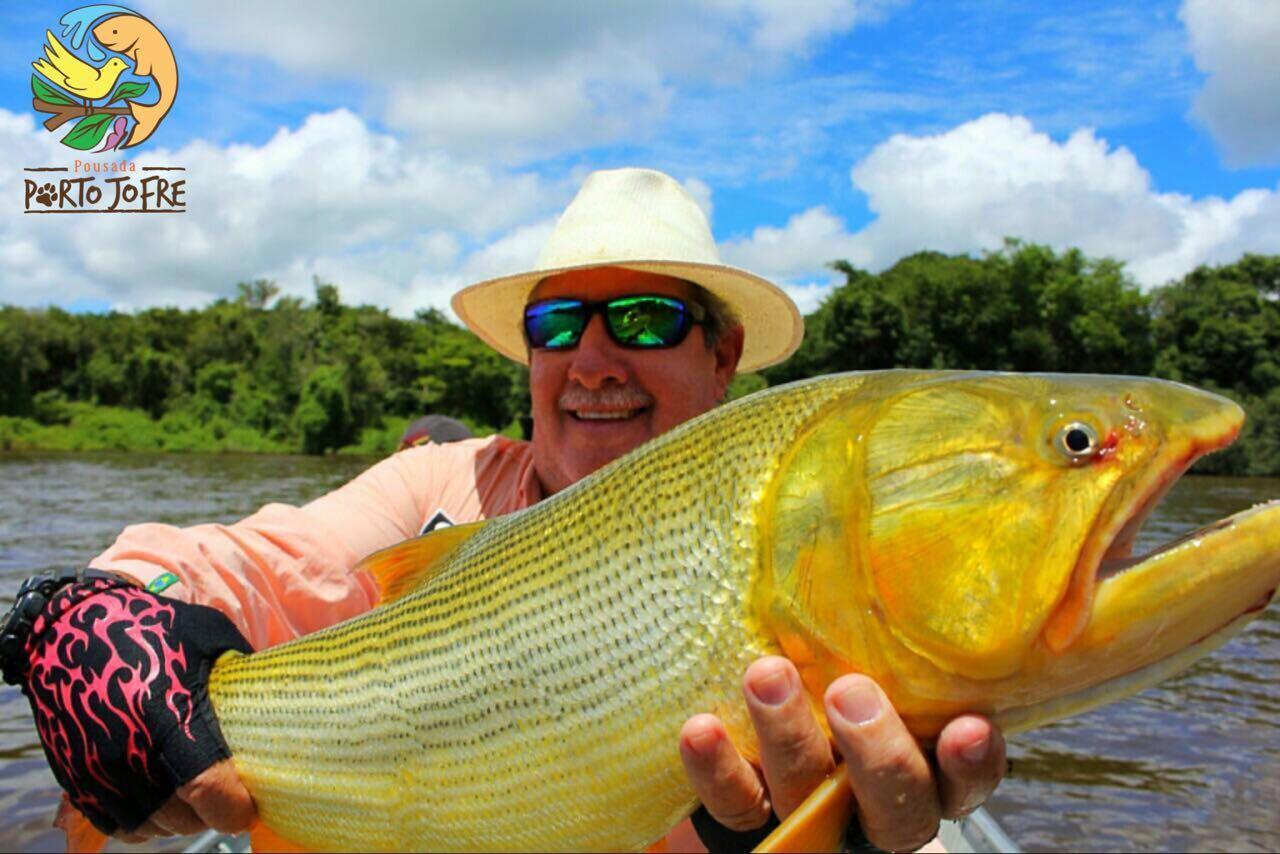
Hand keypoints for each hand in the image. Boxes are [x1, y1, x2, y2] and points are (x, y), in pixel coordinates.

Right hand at [18, 578, 255, 838]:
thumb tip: (274, 696)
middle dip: (209, 813)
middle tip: (226, 794)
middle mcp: (129, 752)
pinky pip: (115, 823)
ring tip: (193, 796)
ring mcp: (96, 770)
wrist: (67, 626)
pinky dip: (142, 820)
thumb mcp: (208, 635)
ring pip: (149, 826)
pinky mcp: (75, 778)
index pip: (208, 790)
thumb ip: (239, 673)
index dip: (234, 809)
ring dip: (177, 818)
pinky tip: (159, 797)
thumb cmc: (147, 626)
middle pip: (181, 817)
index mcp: (168, 716)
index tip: (250, 806)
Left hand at [679, 657, 1005, 851]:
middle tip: (851, 692)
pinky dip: (718, 768)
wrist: (757, 745)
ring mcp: (808, 817)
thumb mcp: (874, 656)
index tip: (968, 727)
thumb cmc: (833, 676)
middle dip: (877, 752)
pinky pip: (734, 805)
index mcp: (921, 771)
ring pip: (809, 799)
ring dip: (789, 738)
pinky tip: (702, 728)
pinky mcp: (746, 817)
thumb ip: (885, 625)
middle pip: (893, 807)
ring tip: (767, 675)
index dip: (970, 762)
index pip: (962, 781)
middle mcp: (870, 805)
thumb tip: (879, 528)